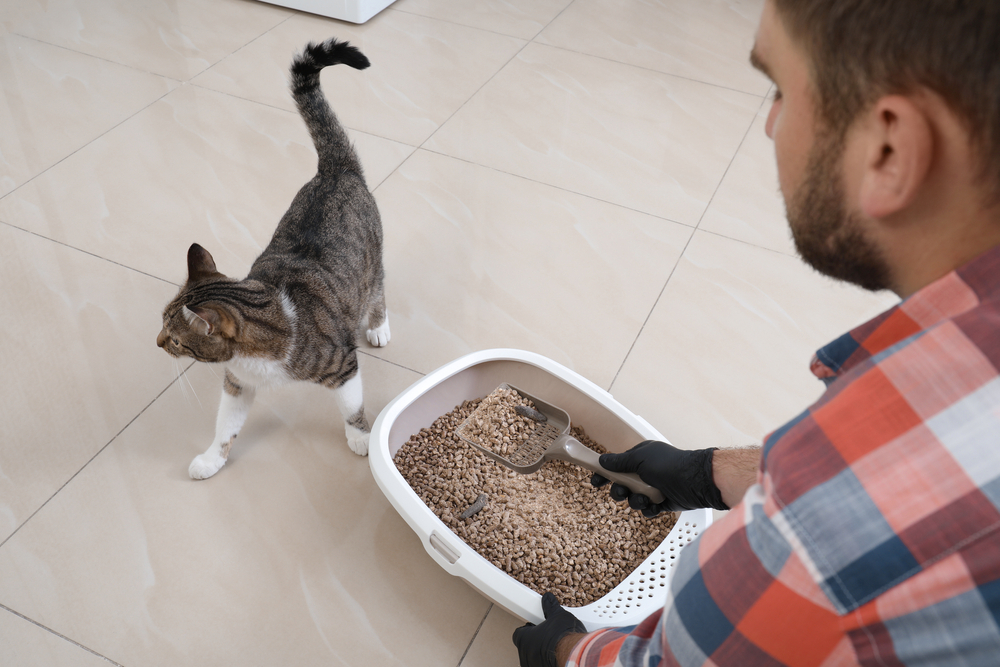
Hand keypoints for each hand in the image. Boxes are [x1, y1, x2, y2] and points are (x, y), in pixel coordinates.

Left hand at [512, 592, 586, 666]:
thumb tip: (548, 599)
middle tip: (547, 636)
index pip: (518, 633)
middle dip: (536, 641)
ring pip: (533, 657)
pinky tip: (557, 655)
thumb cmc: (563, 637)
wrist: (574, 653)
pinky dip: (548, 661)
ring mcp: (533, 665)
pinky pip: (542, 664)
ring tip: (554, 646)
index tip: (536, 627)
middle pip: (526, 646)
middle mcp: (525, 655)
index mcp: (523, 639)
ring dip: (541, 652)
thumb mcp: (557, 616)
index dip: (528, 629)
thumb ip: (550, 607)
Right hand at [591, 440, 727, 515]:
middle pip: (623, 484)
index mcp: (641, 457)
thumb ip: (619, 462)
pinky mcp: (662, 502)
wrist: (695, 482)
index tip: (595, 482)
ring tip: (645, 499)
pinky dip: (650, 509)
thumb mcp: (640, 459)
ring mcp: (654, 487)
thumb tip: (602, 461)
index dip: (605, 474)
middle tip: (623, 492)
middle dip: (621, 490)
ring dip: (636, 501)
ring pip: (634, 499)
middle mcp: (646, 472)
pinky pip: (648, 509)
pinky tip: (656, 506)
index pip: (617, 465)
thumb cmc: (668, 465)